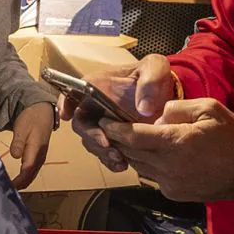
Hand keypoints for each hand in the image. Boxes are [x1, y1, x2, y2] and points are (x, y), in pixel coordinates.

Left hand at [8, 102, 54, 189]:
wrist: (43, 111)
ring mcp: (39, 158)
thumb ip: (18, 142)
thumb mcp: (22, 127)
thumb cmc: (31, 118)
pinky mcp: (37, 157)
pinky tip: (15, 180)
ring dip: (21, 183)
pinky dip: (24, 178)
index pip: (27, 171)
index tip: (8, 187)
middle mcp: (40, 157)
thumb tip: (15, 156)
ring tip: (8, 188)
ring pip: (31, 176)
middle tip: (4, 191)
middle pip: (30, 177)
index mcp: (36, 151)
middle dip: (19, 186)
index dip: (18, 182)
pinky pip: (31, 171)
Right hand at [65, 57, 179, 172]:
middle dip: (92, 137)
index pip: (73, 92)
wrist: (168, 95)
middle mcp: (95, 107)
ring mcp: (104, 125)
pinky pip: (105, 154)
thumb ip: (149, 82)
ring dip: (102, 152)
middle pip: (81, 124)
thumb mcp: (155, 68)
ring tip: (119, 158)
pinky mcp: (115, 140)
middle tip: (107, 145)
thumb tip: (144, 109)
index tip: (66, 115)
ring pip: (92, 142)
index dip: (65, 103)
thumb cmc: (156, 77)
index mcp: (97, 86)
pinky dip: (111, 162)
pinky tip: (123, 165)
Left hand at [98, 98, 233, 204]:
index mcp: (175, 142)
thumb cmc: (232, 138)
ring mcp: (169, 182)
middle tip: (108, 128)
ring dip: (130, 153)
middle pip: (130, 152)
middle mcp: (167, 165)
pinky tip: (153, 155)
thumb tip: (157, 115)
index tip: (103, 120)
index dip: (114, 128)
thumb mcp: (209, 109)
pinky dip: (147, 165)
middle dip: (117, 140)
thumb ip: (178, 107)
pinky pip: (151, 176)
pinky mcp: (173, 193)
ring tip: (127, 140)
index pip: (133, 136)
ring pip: (138, 166)